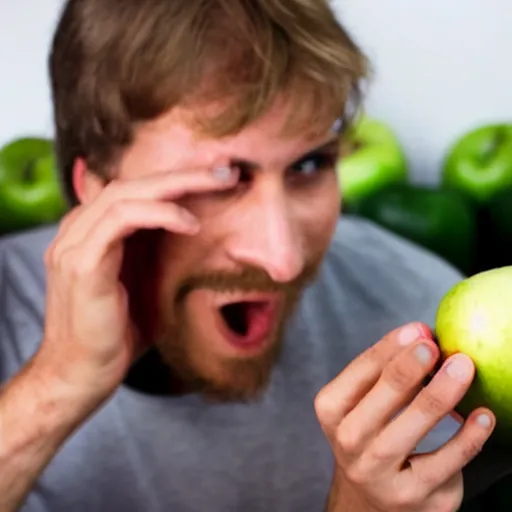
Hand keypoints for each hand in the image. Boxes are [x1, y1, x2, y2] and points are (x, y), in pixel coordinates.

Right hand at [35, 164, 237, 401]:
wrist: (83, 374)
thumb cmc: (118, 332)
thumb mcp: (145, 283)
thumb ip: (155, 253)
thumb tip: (192, 230)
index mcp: (92, 232)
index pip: (134, 190)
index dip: (176, 179)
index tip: (218, 178)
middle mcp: (78, 231)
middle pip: (131, 183)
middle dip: (183, 174)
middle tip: (226, 171)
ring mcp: (75, 244)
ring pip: (126, 193)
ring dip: (177, 185)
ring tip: (218, 185)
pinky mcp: (82, 264)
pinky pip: (121, 220)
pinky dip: (158, 214)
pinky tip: (190, 224)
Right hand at [315, 322, 494, 511]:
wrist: (369, 497)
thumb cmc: (370, 433)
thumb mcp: (363, 402)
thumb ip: (385, 371)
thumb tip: (422, 335)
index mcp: (331, 409)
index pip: (359, 371)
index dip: (389, 347)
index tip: (417, 329)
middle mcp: (347, 441)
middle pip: (382, 399)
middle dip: (409, 368)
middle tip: (434, 345)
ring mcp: (377, 472)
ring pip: (410, 430)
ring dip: (440, 394)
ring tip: (463, 368)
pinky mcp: (411, 496)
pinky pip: (445, 463)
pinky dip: (467, 438)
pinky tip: (483, 416)